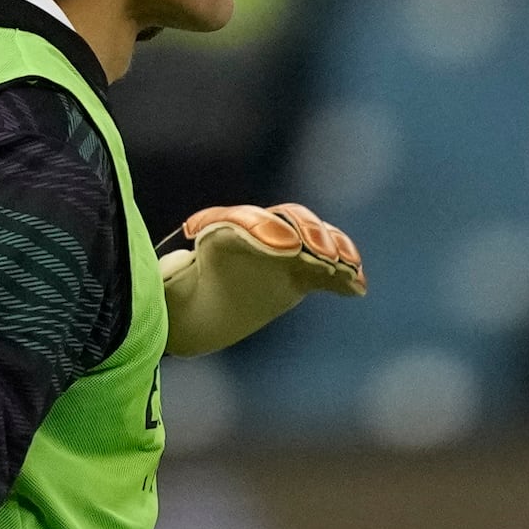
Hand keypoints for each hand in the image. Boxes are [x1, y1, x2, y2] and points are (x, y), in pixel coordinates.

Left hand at [175, 200, 365, 287]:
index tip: (287, 248)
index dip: (266, 229)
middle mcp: (257, 235)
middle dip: (310, 233)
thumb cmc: (180, 296)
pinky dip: (344, 276)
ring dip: (334, 250)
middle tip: (323, 255)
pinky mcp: (303, 273)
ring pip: (315, 239)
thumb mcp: (171, 286)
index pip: (246, 221)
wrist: (199, 308)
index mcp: (221, 233)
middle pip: (291, 220)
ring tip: (347, 268)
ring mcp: (285, 252)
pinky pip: (328, 269)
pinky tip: (358, 288)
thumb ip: (175, 276)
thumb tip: (177, 272)